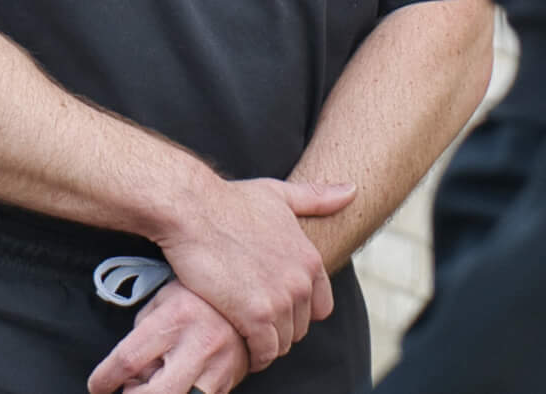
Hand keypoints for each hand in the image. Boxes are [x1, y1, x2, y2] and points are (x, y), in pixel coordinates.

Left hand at [88, 281, 248, 393]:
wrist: (248, 299)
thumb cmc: (198, 297)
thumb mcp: (163, 300)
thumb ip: (141, 335)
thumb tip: (126, 374)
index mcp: (176, 317)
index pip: (128, 360)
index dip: (103, 380)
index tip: (97, 386)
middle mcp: (199, 343)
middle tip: (126, 390)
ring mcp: (218, 366)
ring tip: (152, 386)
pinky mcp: (228, 382)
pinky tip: (176, 386)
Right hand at [154, 175, 352, 371]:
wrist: (193, 210)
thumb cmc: (230, 201)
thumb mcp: (279, 195)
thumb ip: (317, 199)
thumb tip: (352, 190)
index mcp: (310, 259)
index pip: (320, 307)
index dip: (298, 311)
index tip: (275, 308)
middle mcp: (301, 282)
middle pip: (300, 327)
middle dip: (280, 328)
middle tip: (254, 323)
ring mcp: (280, 300)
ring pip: (283, 342)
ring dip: (265, 344)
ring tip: (244, 335)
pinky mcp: (255, 316)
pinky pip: (264, 351)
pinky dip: (253, 355)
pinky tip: (239, 344)